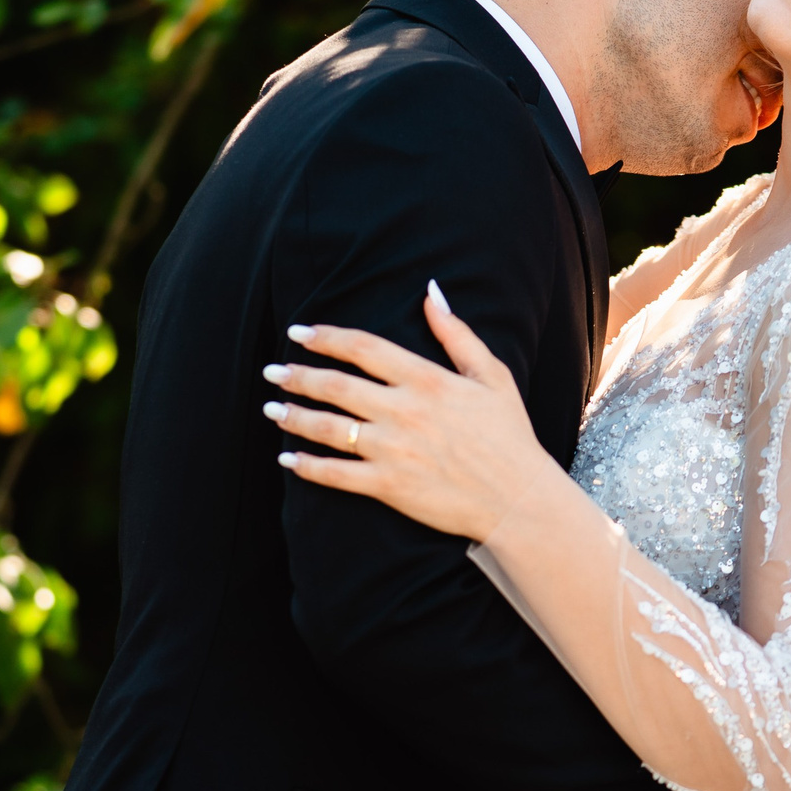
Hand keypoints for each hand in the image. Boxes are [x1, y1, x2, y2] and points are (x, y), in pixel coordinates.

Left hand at [265, 283, 563, 541]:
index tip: (300, 332)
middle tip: (272, 370)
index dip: (327, 337)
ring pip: (329, 428)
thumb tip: (431, 292)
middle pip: (337, 386)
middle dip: (298, 375)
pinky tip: (287, 458)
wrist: (519, 498)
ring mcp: (394, 450)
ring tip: (271, 407)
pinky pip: (337, 474)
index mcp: (428, 379)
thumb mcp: (492, 375)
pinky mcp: (389, 486)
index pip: (364, 348)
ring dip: (294, 416)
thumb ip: (457, 333)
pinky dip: (307, 466)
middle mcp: (405, 411)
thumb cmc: (509, 435)